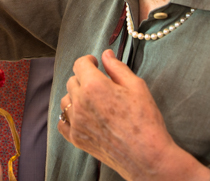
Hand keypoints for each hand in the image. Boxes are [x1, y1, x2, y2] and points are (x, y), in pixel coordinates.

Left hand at [57, 49, 209, 180]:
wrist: (147, 156)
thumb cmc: (145, 121)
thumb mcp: (136, 86)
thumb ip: (117, 67)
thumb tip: (106, 55)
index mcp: (94, 86)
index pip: (80, 64)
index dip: (88, 61)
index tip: (95, 63)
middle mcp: (81, 102)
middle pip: (72, 81)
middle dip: (84, 78)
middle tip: (99, 84)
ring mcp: (76, 122)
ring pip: (66, 100)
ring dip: (76, 97)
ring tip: (93, 101)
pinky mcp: (76, 138)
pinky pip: (62, 122)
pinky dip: (69, 116)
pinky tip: (82, 116)